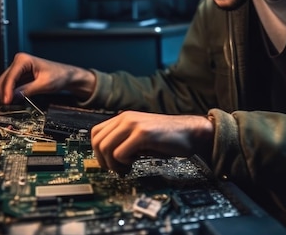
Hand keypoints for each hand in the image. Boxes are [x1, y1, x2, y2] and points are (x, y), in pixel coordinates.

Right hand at [0, 52, 95, 103]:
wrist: (67, 75)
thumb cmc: (59, 75)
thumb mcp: (44, 85)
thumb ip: (27, 90)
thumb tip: (14, 97)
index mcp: (24, 60)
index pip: (10, 77)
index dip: (7, 90)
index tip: (7, 101)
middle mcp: (19, 61)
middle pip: (4, 79)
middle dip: (5, 92)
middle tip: (7, 105)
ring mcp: (19, 68)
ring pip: (5, 82)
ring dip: (7, 93)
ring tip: (11, 103)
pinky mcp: (21, 75)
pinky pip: (11, 85)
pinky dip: (11, 92)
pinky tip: (15, 99)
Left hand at [90, 111, 213, 173]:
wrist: (190, 132)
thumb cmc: (168, 137)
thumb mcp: (140, 135)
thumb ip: (124, 140)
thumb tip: (106, 157)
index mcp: (124, 117)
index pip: (95, 133)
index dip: (97, 152)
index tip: (108, 162)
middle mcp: (126, 118)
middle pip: (97, 142)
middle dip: (103, 161)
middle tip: (117, 168)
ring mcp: (134, 124)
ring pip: (105, 148)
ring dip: (113, 163)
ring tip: (127, 166)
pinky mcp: (143, 134)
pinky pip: (119, 153)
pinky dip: (124, 162)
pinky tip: (135, 161)